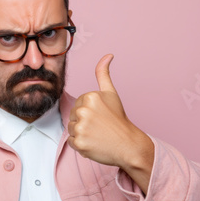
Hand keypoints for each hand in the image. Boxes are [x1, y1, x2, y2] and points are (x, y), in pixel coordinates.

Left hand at [67, 54, 153, 192]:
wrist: (128, 145)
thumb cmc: (118, 119)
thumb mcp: (111, 93)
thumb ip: (103, 73)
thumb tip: (108, 55)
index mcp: (90, 97)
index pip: (77, 104)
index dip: (88, 112)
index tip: (101, 116)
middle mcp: (83, 111)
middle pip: (72, 117)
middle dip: (84, 122)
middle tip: (100, 127)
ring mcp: (81, 128)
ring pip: (71, 129)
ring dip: (81, 134)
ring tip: (97, 135)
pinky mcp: (79, 143)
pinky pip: (71, 142)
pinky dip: (81, 145)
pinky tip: (94, 143)